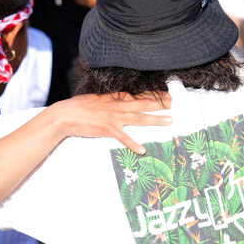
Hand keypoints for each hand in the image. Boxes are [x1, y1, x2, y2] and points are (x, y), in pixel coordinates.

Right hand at [49, 93, 172, 154]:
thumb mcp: (98, 98)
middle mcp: (118, 105)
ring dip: (155, 119)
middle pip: (144, 103)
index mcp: (116, 97)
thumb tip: (121, 99)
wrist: (66, 115)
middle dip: (162, 103)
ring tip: (170, 120)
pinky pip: (123, 137)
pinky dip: (132, 144)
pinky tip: (142, 150)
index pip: (140, 94)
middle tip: (177, 102)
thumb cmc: (80, 106)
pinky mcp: (107, 128)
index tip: (170, 93)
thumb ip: (111, 99)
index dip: (156, 94)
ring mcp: (113, 117)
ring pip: (139, 118)